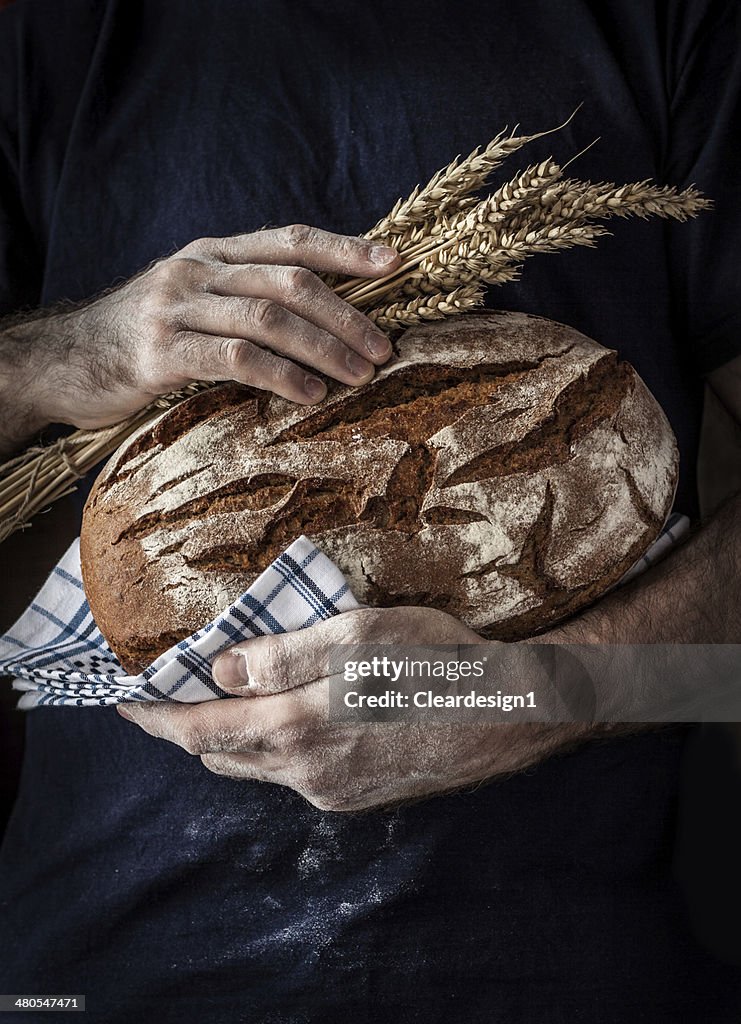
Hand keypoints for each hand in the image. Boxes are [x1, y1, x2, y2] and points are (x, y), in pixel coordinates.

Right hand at [2, 225, 399, 432]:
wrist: (62, 361)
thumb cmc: (141, 338)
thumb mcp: (191, 301)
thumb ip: (242, 298)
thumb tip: (317, 317)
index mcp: (212, 252)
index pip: (290, 239)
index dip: (346, 248)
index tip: (395, 263)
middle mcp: (196, 270)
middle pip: (289, 281)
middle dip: (346, 315)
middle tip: (383, 349)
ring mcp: (176, 307)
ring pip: (268, 319)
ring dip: (323, 348)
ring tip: (359, 376)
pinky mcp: (160, 353)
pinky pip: (234, 359)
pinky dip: (281, 376)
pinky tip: (309, 395)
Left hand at [117, 607, 587, 811]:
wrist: (508, 713)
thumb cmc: (436, 660)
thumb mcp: (359, 636)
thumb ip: (284, 655)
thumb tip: (222, 669)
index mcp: (298, 729)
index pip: (201, 730)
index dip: (158, 716)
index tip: (128, 703)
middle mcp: (307, 772)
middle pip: (222, 754)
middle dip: (190, 725)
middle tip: (177, 690)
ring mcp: (332, 790)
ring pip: (258, 766)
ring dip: (231, 737)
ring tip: (230, 698)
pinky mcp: (357, 795)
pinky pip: (294, 773)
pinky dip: (272, 746)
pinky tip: (292, 716)